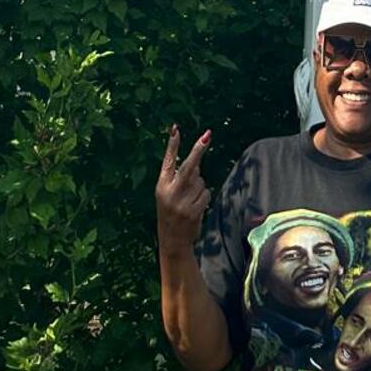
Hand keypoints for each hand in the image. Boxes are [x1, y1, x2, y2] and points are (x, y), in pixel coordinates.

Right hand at [155, 125, 211, 257]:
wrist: (172, 241)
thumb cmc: (170, 213)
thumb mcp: (166, 194)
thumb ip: (178, 178)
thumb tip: (198, 162)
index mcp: (162, 185)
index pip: (168, 161)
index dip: (172, 145)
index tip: (175, 128)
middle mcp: (171, 192)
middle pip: (189, 165)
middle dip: (199, 149)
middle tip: (208, 135)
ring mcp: (182, 202)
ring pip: (201, 181)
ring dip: (199, 187)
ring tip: (189, 201)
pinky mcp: (193, 211)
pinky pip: (206, 193)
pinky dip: (204, 198)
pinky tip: (196, 208)